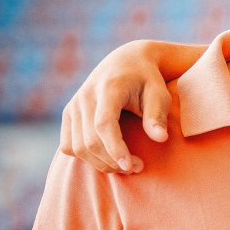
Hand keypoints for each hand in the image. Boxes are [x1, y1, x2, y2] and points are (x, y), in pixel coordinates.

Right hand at [60, 41, 170, 173]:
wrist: (125, 62)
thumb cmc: (147, 80)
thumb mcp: (159, 93)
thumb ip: (157, 115)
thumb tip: (160, 139)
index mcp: (109, 88)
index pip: (104, 124)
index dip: (114, 148)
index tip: (130, 166)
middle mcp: (85, 96)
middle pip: (90, 140)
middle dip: (112, 161)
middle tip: (137, 168)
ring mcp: (73, 106)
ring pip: (77, 147)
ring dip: (100, 163)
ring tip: (126, 166)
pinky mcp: (68, 115)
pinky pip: (68, 146)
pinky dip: (86, 157)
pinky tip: (107, 158)